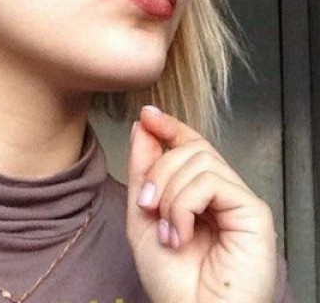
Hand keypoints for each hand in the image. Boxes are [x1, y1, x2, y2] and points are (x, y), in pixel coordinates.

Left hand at [126, 105, 276, 302]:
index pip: (189, 145)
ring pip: (199, 160)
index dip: (169, 126)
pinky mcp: (253, 212)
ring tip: (167, 230)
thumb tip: (145, 126)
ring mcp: (239, 201)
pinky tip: (181, 232)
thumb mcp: (143, 216)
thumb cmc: (171, 281)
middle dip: (159, 169)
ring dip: (169, 192)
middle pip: (190, 148)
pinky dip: (185, 203)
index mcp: (198, 193)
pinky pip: (211, 181)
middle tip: (147, 204)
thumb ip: (143, 170)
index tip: (147, 115)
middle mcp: (222, 193)